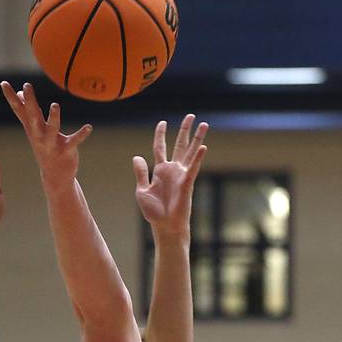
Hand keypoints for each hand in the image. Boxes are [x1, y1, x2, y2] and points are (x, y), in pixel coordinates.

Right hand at [1, 80, 91, 185]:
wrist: (55, 176)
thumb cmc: (45, 148)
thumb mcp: (34, 130)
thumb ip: (27, 111)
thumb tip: (19, 92)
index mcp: (32, 128)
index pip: (19, 110)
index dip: (10, 97)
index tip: (3, 82)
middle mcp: (39, 135)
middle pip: (33, 116)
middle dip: (30, 102)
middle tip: (26, 86)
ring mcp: (52, 143)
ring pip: (52, 129)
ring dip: (53, 118)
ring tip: (55, 105)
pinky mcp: (65, 150)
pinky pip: (74, 141)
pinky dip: (81, 135)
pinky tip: (89, 127)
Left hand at [132, 115, 207, 237]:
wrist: (164, 226)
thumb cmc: (154, 212)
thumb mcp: (142, 190)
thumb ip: (141, 173)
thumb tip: (137, 157)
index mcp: (160, 170)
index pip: (160, 147)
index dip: (160, 134)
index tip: (162, 122)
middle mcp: (173, 170)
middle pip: (180, 145)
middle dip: (185, 130)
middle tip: (191, 115)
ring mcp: (181, 175)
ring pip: (190, 152)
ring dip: (197, 138)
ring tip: (203, 124)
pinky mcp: (187, 182)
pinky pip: (193, 167)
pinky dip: (198, 157)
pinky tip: (203, 146)